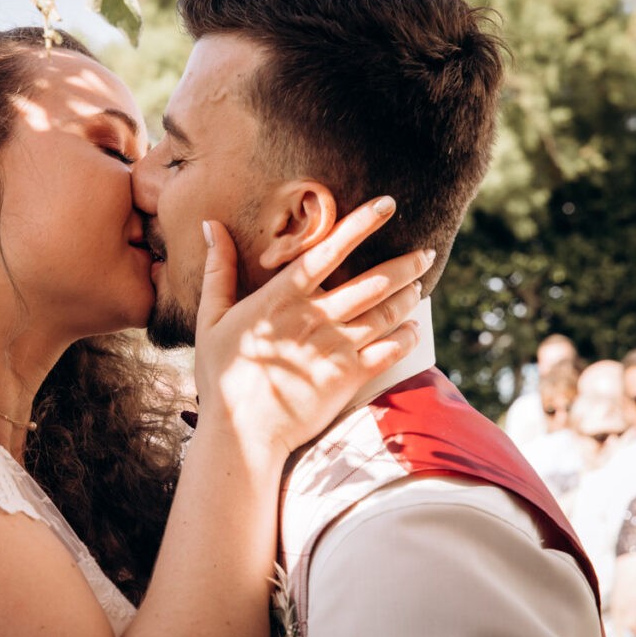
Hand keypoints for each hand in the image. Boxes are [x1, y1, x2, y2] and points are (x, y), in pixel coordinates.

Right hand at [193, 195, 432, 461]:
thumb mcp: (210, 318)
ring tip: (417, 286)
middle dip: (405, 265)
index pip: (327, 251)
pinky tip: (411, 330)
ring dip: (408, 297)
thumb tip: (210, 226)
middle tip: (425, 253)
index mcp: (281, 298)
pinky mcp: (348, 378)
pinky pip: (389, 352)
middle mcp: (314, 318)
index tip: (387, 205)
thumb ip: (218, 270)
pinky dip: (406, 337)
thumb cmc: (221, 374)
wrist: (241, 431)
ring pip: (386, 314)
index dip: (360, 225)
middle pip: (372, 282)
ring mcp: (335, 349)